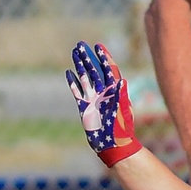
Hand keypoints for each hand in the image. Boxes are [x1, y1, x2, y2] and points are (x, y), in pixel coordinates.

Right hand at [66, 41, 142, 166]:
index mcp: (114, 91)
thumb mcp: (122, 111)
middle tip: (80, 44)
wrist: (112, 145)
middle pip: (94, 70)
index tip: (98, 46)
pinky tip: (68, 73)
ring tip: (74, 53)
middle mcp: (104, 92)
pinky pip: (77, 92)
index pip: (109, 69)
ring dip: (80, 66)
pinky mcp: (85, 107)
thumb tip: (122, 79)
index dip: (104, 57)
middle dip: (88, 57)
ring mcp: (93, 99)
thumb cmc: (121, 129)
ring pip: (85, 78)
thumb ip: (121, 95)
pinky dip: (73, 83)